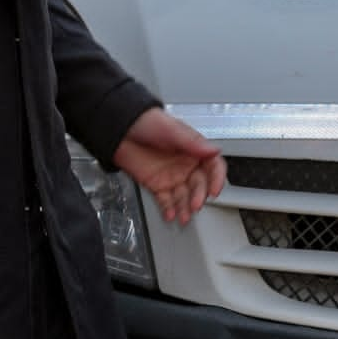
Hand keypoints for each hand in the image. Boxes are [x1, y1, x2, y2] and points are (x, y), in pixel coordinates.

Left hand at [112, 107, 226, 225]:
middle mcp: (185, 164)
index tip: (215, 190)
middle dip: (198, 196)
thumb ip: (192, 142)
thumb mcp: (170, 129)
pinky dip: (169, 209)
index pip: (213, 166)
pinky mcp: (157, 185)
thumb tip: (213, 150)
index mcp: (193, 149)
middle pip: (199, 185)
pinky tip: (171, 215)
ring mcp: (172, 176)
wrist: (119, 129)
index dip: (217, 178)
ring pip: (184, 196)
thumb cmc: (146, 121)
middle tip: (195, 205)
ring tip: (183, 216)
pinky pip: (166, 200)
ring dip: (185, 207)